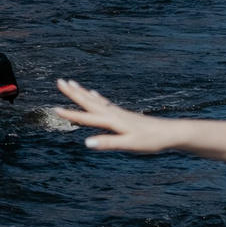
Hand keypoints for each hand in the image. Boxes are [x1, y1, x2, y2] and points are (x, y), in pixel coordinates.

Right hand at [50, 80, 183, 154]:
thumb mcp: (129, 145)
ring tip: (71, 83)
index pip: (87, 118)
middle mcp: (113, 114)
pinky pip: (105, 103)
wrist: (171, 133)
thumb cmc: (151, 140)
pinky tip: (94, 93)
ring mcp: (119, 113)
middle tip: (59, 81)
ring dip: (82, 92)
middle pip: (89, 101)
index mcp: (112, 121)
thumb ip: (108, 143)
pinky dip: (96, 97)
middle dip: (73, 93)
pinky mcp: (124, 115)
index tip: (54, 109)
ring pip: (95, 100)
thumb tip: (86, 143)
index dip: (70, 115)